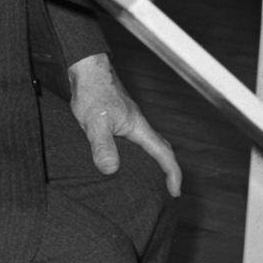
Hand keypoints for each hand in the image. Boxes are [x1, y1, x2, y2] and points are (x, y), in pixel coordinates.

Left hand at [69, 53, 180, 195]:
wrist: (88, 69)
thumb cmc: (93, 91)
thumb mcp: (96, 121)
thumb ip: (103, 145)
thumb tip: (111, 169)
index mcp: (139, 128)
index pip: (164, 154)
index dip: (172, 174)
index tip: (175, 192)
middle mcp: (138, 126)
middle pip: (163, 150)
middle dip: (168, 170)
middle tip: (168, 189)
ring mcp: (129, 123)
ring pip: (149, 145)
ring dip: (154, 162)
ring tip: (149, 180)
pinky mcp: (118, 120)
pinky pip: (135, 142)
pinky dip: (138, 154)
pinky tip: (124, 160)